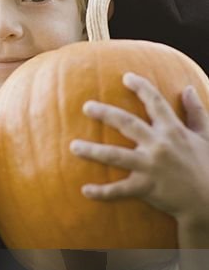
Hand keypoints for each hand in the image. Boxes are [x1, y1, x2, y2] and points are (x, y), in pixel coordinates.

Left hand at [68, 72, 208, 224]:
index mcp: (173, 130)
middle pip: (127, 124)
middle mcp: (159, 145)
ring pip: (115, 156)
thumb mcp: (206, 136)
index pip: (155, 103)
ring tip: (73, 146)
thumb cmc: (206, 166)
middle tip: (86, 106)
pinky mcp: (146, 187)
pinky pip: (120, 190)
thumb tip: (188, 88)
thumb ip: (196, 111)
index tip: (126, 77)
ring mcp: (151, 167)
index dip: (141, 88)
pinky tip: (85, 190)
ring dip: (92, 151)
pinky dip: (102, 192)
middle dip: (105, 113)